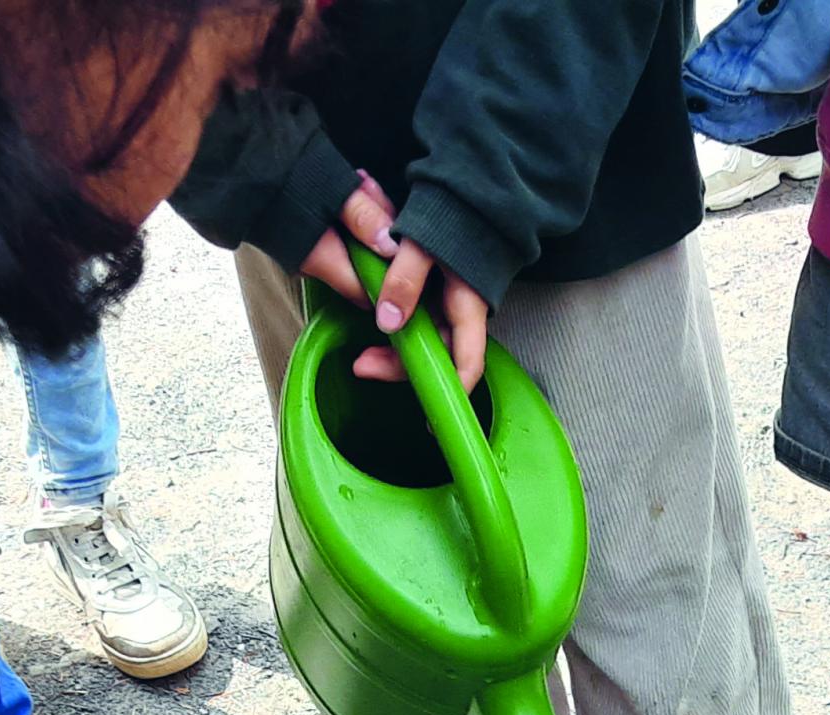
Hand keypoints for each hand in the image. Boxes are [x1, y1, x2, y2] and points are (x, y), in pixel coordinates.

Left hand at [299, 172, 489, 390]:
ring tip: (361, 357)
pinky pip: (417, 322)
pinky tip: (375, 328)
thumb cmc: (450, 211)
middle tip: (363, 366)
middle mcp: (461, 309)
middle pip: (438, 355)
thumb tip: (388, 324)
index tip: (429, 415)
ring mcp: (448, 303)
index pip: (467, 360)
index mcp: (468, 302)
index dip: (452, 390)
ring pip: (423, 340)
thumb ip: (405, 280)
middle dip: (401, 366)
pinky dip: (395, 331)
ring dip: (393, 351)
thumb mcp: (423, 242)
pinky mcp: (435, 294)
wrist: (462, 184)